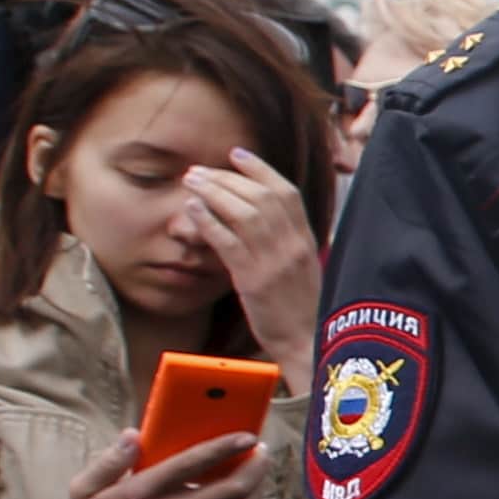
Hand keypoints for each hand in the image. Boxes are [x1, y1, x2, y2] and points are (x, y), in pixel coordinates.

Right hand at [54, 429, 266, 498]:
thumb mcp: (84, 488)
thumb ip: (110, 460)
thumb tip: (133, 434)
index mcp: (144, 492)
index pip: (193, 463)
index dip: (224, 446)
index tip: (246, 435)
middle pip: (230, 488)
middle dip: (254, 466)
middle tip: (261, 450)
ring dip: (257, 487)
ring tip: (259, 469)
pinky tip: (248, 493)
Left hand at [181, 150, 319, 384]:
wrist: (306, 343)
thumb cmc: (301, 309)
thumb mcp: (302, 268)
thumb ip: (287, 242)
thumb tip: (263, 218)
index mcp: (307, 240)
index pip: (287, 192)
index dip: (261, 169)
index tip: (236, 155)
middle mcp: (293, 246)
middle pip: (261, 196)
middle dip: (227, 177)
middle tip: (199, 170)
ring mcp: (275, 262)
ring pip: (244, 213)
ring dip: (213, 192)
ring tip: (191, 182)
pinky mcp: (254, 280)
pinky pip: (228, 242)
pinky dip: (208, 221)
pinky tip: (192, 210)